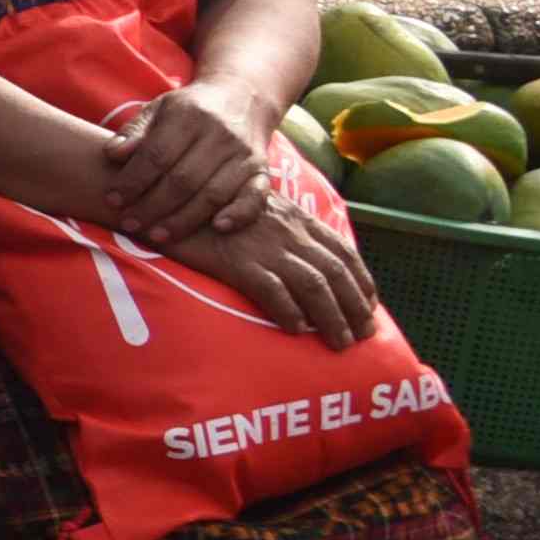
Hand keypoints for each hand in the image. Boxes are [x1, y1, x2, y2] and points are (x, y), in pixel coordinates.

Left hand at [101, 81, 283, 240]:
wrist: (242, 97)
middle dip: (152, 207)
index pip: (156, 155)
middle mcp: (220, 134)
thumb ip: (133, 132)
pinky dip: (239, 214)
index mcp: (188, 115)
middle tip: (130, 224)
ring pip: (213, 194)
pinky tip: (217, 228)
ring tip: (157, 236)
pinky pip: (256, 196)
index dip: (132, 181)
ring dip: (184, 220)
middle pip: (183, 180)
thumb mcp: (158, 110)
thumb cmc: (188, 111)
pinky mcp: (263, 169)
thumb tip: (112, 154)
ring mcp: (244, 153)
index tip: (112, 201)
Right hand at [160, 187, 378, 348]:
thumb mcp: (258, 208)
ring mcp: (264, 247)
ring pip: (314, 285)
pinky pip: (273, 291)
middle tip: (364, 334)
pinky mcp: (237, 262)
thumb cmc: (210, 207)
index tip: (369, 305)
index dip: (362, 280)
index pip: (343, 251)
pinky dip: (290, 312)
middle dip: (356, 306)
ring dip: (332, 317)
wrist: (169, 196)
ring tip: (340, 343)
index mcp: (296, 217)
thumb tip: (302, 255)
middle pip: (336, 272)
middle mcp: (288, 232)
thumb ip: (283, 226)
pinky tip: (297, 329)